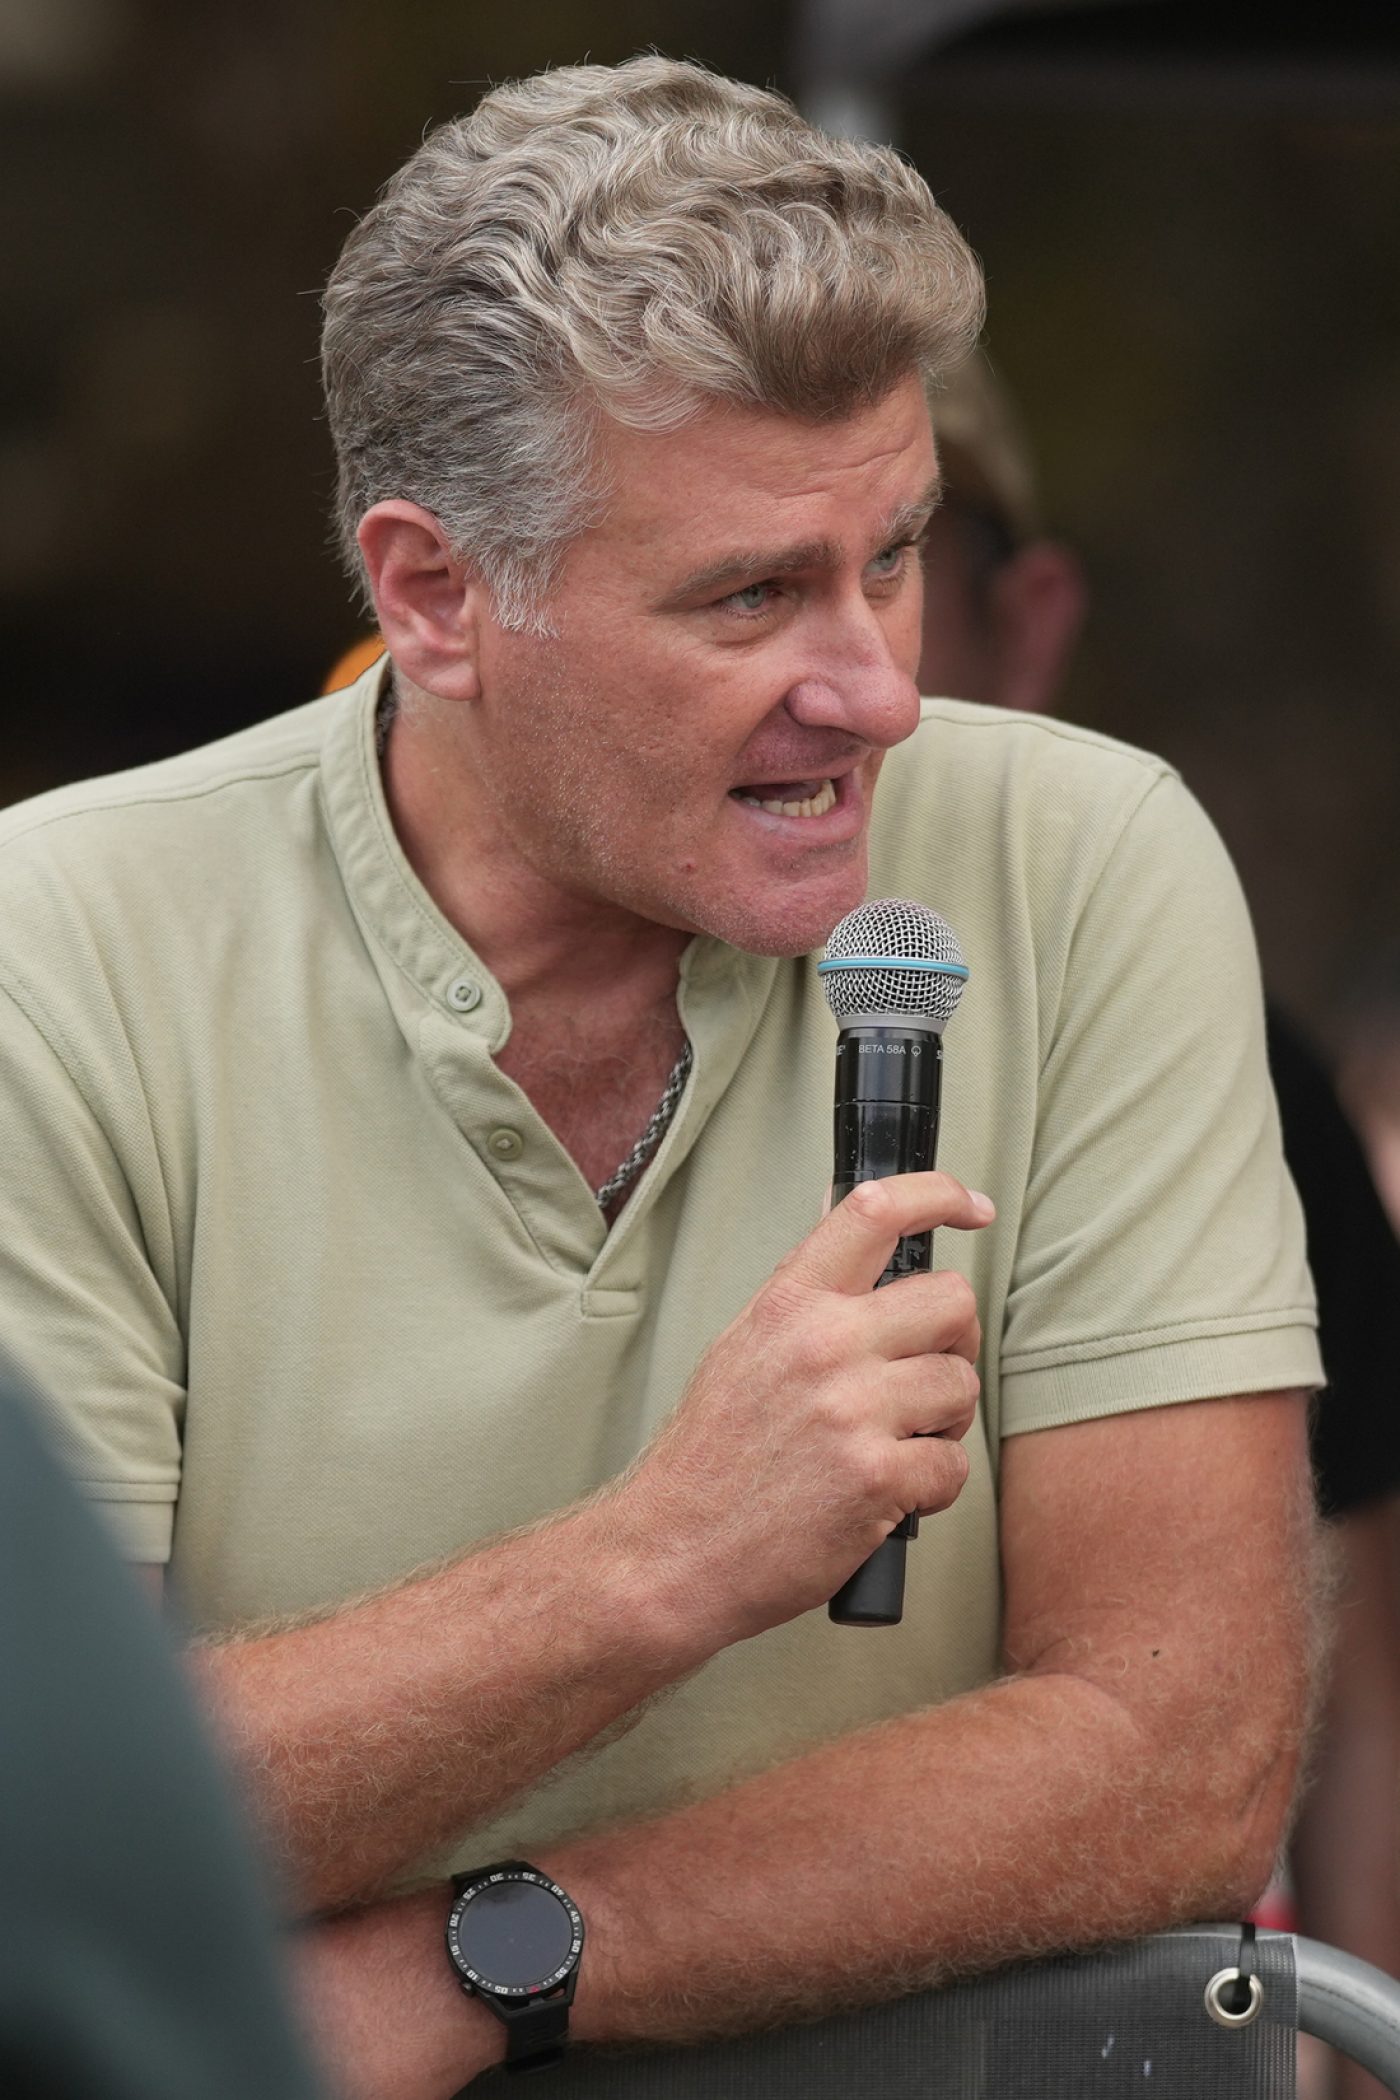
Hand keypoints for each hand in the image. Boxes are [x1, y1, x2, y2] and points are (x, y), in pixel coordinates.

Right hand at [614, 1172, 993, 1645]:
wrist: (672, 1551)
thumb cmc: (710, 1459)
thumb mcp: (742, 1350)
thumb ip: (806, 1300)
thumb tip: (862, 1240)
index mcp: (788, 1305)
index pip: (875, 1212)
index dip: (939, 1195)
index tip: (973, 1207)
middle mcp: (823, 1344)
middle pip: (952, 1301)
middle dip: (954, 1341)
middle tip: (923, 1374)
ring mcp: (854, 1409)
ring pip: (962, 1385)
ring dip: (944, 1421)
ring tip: (893, 1443)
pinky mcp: (878, 1477)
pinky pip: (954, 1465)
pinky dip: (931, 1488)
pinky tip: (885, 1495)